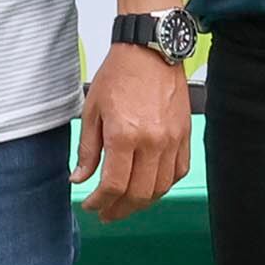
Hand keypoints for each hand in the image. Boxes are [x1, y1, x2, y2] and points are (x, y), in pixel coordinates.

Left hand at [71, 46, 188, 223]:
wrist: (150, 50)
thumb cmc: (119, 75)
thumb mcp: (93, 111)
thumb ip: (88, 150)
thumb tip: (80, 179)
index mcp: (125, 135)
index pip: (113, 185)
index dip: (100, 202)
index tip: (91, 205)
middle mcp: (152, 142)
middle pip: (138, 194)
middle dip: (120, 210)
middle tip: (107, 213)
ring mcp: (172, 140)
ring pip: (160, 187)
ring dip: (142, 202)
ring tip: (126, 204)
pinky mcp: (184, 134)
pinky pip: (178, 171)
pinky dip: (164, 185)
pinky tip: (150, 186)